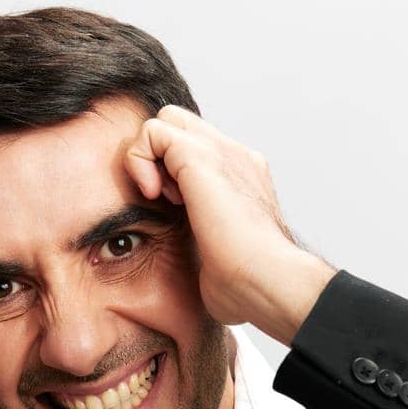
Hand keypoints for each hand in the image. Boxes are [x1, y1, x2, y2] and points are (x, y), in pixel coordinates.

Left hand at [123, 105, 336, 344]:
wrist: (268, 282)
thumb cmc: (249, 287)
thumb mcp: (220, 263)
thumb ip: (208, 248)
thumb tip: (205, 274)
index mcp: (242, 181)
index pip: (197, 152)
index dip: (172, 174)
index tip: (174, 213)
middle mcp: (235, 159)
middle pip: (182, 127)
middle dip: (159, 157)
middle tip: (165, 201)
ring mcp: (222, 152)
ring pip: (166, 121)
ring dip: (149, 158)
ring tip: (160, 199)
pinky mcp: (201, 155)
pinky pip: (152, 131)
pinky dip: (138, 159)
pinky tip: (152, 195)